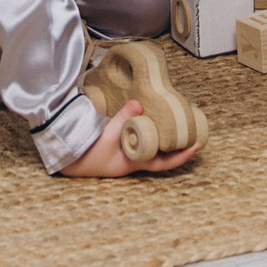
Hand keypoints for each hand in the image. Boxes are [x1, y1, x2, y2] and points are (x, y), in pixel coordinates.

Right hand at [58, 101, 202, 176]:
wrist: (68, 159)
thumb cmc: (87, 154)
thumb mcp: (106, 136)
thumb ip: (122, 119)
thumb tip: (139, 103)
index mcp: (135, 163)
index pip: (165, 163)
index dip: (183, 155)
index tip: (198, 145)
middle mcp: (134, 160)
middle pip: (162, 154)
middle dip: (178, 144)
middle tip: (193, 129)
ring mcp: (128, 153)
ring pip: (153, 146)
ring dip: (164, 136)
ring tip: (178, 122)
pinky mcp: (120, 144)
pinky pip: (141, 138)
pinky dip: (150, 129)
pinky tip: (153, 118)